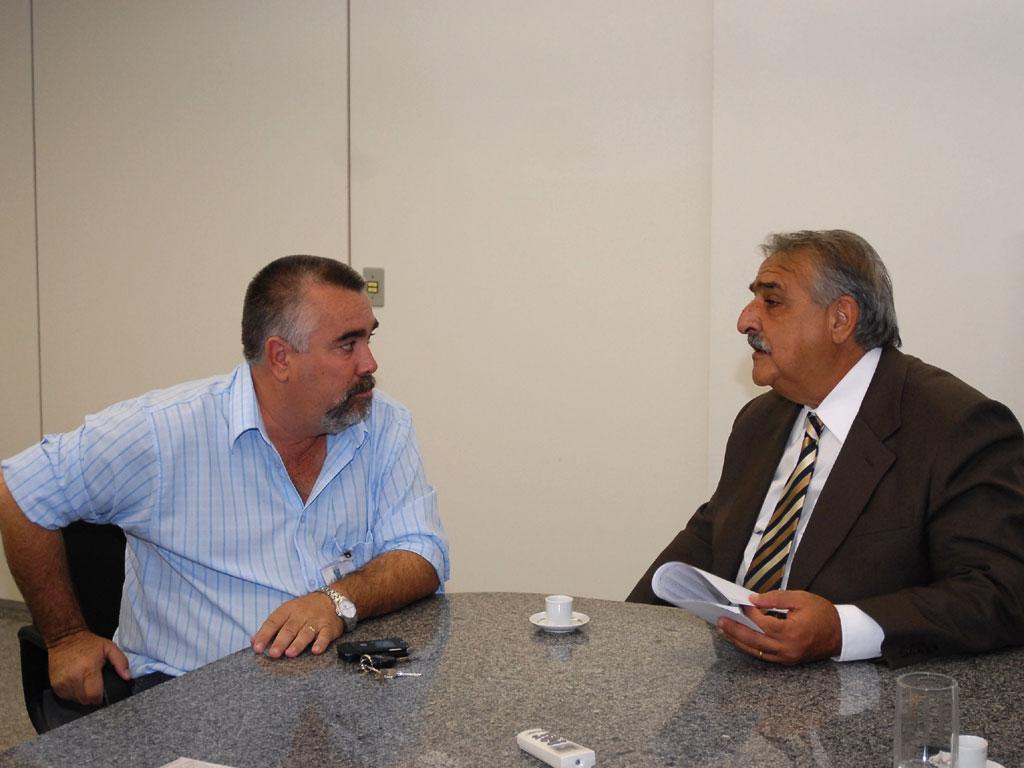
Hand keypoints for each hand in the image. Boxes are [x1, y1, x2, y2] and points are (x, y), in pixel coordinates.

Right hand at [47, 629, 130, 704]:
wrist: (65, 638)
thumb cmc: (88, 643)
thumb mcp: (109, 647)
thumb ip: (121, 662)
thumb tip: (128, 676)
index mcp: (88, 670)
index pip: (94, 696)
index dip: (100, 697)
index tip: (102, 692)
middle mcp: (73, 678)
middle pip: (85, 700)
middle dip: (92, 696)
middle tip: (95, 685)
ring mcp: (62, 682)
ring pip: (76, 699)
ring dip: (82, 694)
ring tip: (85, 681)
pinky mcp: (54, 685)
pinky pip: (66, 696)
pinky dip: (73, 692)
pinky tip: (77, 682)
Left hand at [251, 592, 342, 658]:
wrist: (331, 599)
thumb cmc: (304, 609)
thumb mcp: (286, 612)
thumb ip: (271, 627)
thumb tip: (253, 641)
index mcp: (288, 610)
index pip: (273, 622)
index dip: (264, 635)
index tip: (256, 647)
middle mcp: (301, 615)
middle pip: (289, 628)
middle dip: (280, 641)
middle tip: (273, 653)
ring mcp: (316, 621)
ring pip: (306, 632)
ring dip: (298, 643)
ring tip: (290, 653)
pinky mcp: (329, 627)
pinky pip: (325, 635)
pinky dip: (321, 643)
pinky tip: (316, 650)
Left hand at [717, 590, 841, 663]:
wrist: (841, 634)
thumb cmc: (822, 613)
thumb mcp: (801, 598)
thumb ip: (776, 598)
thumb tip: (753, 599)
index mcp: (792, 632)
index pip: (762, 623)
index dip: (748, 613)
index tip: (739, 603)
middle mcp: (788, 648)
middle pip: (754, 641)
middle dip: (735, 630)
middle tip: (720, 621)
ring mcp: (787, 657)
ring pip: (756, 651)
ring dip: (738, 641)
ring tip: (724, 630)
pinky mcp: (787, 661)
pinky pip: (764, 656)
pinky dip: (750, 648)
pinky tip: (739, 639)